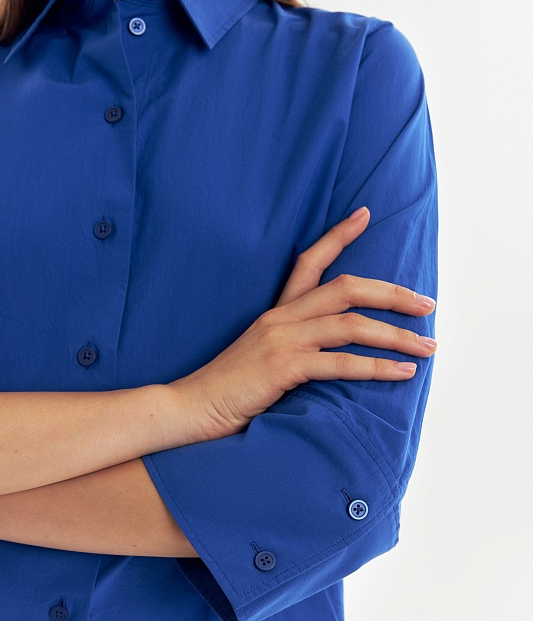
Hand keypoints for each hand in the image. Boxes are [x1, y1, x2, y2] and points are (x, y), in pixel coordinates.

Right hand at [170, 207, 436, 439]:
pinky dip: (377, 367)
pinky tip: (402, 372)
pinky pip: (341, 363)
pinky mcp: (283, 367)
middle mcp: (281, 317)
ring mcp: (282, 339)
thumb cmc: (229, 387)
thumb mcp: (260, 354)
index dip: (338, 236)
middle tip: (427, 304)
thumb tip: (329, 351)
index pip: (309, 262)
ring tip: (427, 345)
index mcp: (276, 311)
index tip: (365, 215)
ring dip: (396, 335)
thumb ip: (290, 343)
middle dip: (393, 294)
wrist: (191, 405)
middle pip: (347, 289)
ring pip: (352, 326)